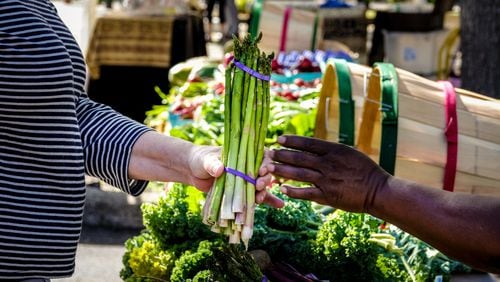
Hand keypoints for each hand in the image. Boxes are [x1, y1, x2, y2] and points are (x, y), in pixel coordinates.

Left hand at [189, 146, 283, 207]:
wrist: (192, 171)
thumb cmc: (200, 160)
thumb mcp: (204, 160)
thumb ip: (212, 164)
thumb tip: (219, 169)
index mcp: (242, 154)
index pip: (261, 156)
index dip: (265, 163)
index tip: (262, 171)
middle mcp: (247, 166)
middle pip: (264, 172)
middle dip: (264, 180)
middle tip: (258, 187)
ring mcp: (245, 180)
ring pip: (261, 186)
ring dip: (264, 193)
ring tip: (260, 199)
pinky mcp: (241, 192)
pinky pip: (256, 196)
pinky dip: (267, 201)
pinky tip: (280, 206)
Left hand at [267, 135, 389, 212]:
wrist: (377, 191)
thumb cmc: (365, 170)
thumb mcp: (350, 153)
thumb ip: (331, 150)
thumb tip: (313, 146)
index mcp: (335, 151)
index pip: (308, 143)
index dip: (292, 141)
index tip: (279, 139)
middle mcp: (328, 164)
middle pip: (299, 158)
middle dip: (281, 155)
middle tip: (267, 153)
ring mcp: (327, 181)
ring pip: (299, 174)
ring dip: (282, 171)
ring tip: (268, 169)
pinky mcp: (327, 196)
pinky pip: (306, 193)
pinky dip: (293, 191)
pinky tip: (282, 189)